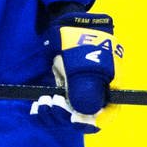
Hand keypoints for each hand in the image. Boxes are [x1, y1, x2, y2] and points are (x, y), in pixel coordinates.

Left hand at [31, 11, 119, 130]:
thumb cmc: (81, 42)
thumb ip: (86, 88)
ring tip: (43, 103)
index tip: (73, 119)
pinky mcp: (64, 90)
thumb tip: (87, 112)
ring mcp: (79, 92)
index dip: (89, 122)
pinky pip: (56, 108)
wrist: (67, 24)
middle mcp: (95, 94)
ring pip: (67, 115)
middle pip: (83, 118)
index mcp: (110, 88)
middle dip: (65, 116)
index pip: (105, 116)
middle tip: (52, 103)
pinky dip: (46, 111)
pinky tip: (36, 107)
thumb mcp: (84, 65)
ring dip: (54, 115)